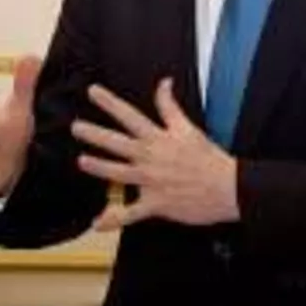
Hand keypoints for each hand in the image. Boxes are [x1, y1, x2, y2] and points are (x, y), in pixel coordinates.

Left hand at [72, 78, 239, 230]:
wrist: (230, 188)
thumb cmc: (209, 158)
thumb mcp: (188, 128)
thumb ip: (170, 107)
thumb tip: (163, 82)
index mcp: (158, 138)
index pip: (129, 116)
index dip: (109, 102)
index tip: (92, 91)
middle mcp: (151, 158)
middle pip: (118, 142)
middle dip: (95, 134)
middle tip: (75, 126)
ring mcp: (152, 181)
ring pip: (119, 173)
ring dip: (99, 167)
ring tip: (82, 161)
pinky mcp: (156, 204)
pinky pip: (132, 213)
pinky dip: (114, 219)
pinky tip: (97, 224)